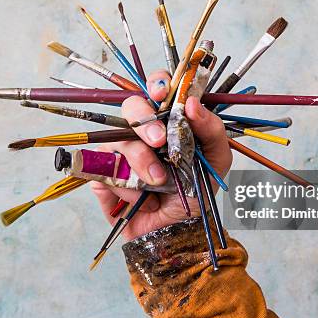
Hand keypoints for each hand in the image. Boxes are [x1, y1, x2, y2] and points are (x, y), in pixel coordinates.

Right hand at [91, 69, 231, 240]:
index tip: (162, 94)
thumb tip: (192, 102)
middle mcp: (141, 132)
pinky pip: (106, 170)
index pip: (157, 89)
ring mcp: (120, 152)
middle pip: (130, 107)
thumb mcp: (216, 161)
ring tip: (159, 183)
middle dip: (144, 121)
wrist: (177, 232)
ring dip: (141, 163)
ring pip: (119, 141)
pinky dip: (127, 187)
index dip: (156, 84)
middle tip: (159, 141)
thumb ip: (212, 130)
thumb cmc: (195, 195)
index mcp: (168, 122)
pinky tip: (142, 199)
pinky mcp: (102, 174)